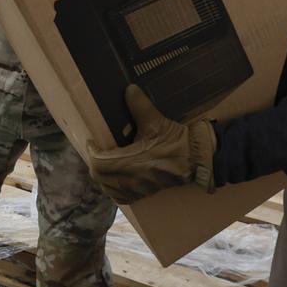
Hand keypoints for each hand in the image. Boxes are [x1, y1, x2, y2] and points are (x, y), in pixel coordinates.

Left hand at [87, 86, 216, 204]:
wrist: (196, 160)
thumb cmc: (177, 142)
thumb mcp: (157, 122)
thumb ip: (140, 106)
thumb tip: (129, 90)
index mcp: (132, 163)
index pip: (99, 163)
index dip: (92, 152)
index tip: (91, 142)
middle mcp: (132, 179)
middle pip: (99, 176)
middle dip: (95, 162)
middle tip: (97, 149)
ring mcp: (138, 189)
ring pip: (108, 188)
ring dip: (102, 176)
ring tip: (105, 161)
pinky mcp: (144, 194)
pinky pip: (120, 196)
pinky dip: (113, 187)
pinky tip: (116, 177)